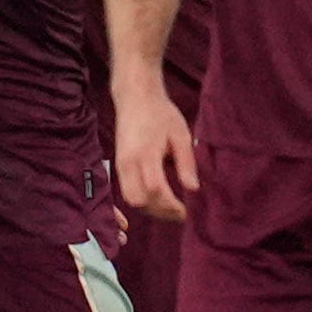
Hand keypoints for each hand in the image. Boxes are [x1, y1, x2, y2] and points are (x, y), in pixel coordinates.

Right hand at [113, 81, 196, 222]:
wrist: (135, 98)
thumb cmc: (161, 114)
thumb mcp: (180, 134)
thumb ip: (186, 163)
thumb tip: (193, 189)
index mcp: (146, 153)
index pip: (156, 189)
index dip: (171, 205)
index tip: (186, 210)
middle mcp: (128, 162)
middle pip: (140, 200)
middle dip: (159, 211)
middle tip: (179, 212)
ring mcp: (120, 165)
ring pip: (131, 199)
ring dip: (150, 209)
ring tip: (170, 208)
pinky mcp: (118, 165)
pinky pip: (127, 192)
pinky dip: (142, 200)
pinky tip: (158, 199)